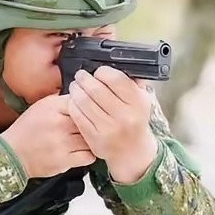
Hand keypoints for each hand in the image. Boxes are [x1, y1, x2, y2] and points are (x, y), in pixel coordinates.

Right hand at [0, 94, 95, 178]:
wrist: (12, 153)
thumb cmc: (26, 130)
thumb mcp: (40, 106)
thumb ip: (61, 100)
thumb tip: (82, 95)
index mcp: (53, 107)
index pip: (83, 101)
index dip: (87, 107)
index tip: (87, 111)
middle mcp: (59, 123)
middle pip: (90, 119)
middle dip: (92, 123)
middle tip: (89, 126)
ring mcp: (63, 142)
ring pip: (92, 138)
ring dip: (91, 139)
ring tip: (85, 139)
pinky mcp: (65, 160)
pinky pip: (89, 156)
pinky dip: (88, 154)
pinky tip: (82, 151)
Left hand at [66, 67, 157, 183]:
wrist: (133, 152)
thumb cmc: (135, 121)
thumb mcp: (142, 101)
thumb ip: (133, 83)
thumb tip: (121, 63)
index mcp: (137, 104)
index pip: (116, 79)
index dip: (103, 72)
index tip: (98, 71)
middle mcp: (124, 116)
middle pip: (96, 90)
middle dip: (84, 79)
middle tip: (80, 75)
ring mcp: (108, 129)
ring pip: (84, 102)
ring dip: (76, 90)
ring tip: (75, 86)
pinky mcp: (95, 138)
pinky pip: (78, 116)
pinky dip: (73, 105)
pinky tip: (73, 100)